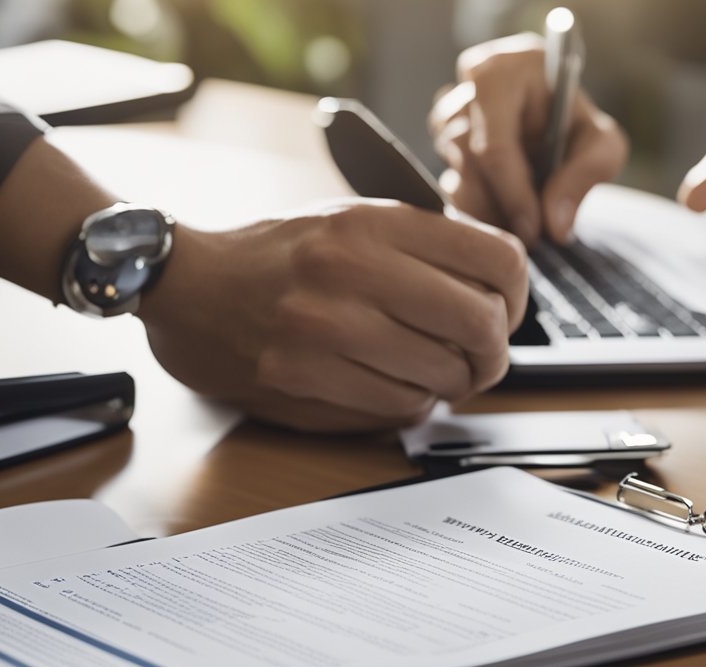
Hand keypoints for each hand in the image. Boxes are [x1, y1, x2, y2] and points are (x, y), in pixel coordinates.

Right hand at [138, 201, 526, 432]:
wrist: (186, 284)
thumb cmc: (278, 255)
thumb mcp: (353, 220)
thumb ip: (425, 245)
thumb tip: (502, 287)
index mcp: (374, 223)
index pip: (497, 260)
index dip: (519, 295)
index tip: (507, 310)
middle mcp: (352, 271)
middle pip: (482, 324)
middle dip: (495, 352)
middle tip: (484, 359)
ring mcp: (325, 329)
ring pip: (445, 374)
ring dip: (453, 383)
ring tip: (435, 372)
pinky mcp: (304, 379)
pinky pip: (401, 407)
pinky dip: (413, 403)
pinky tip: (396, 386)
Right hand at [429, 33, 627, 244]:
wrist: (559, 128)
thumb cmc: (579, 128)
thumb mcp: (602, 147)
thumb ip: (583, 178)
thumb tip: (554, 225)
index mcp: (504, 72)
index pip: (493, 143)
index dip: (512, 195)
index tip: (533, 232)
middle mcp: (467, 88)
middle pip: (465, 159)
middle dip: (499, 205)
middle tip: (530, 236)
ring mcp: (448, 116)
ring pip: (454, 175)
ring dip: (488, 210)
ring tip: (521, 227)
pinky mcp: (442, 148)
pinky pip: (448, 188)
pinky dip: (477, 212)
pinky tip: (504, 221)